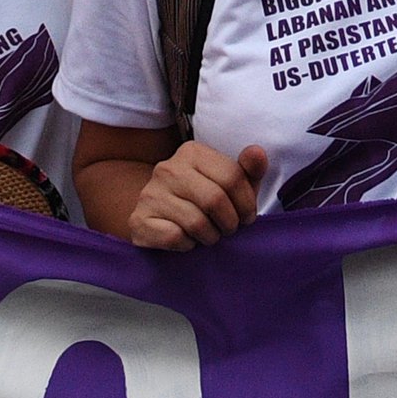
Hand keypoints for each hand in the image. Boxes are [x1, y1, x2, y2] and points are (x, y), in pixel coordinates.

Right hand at [125, 139, 268, 248]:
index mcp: (192, 152)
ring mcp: (149, 193)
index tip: (246, 217)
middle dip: (230, 223)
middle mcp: (167, 168)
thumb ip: (249, 169)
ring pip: (196, 222)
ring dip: (210, 236)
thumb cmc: (203, 202)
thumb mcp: (231, 184)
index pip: (232, 176)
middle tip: (228, 230)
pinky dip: (188, 245)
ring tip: (209, 235)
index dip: (247, 203)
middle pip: (215, 199)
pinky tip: (187, 240)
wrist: (160, 220)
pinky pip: (174, 237)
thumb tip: (257, 152)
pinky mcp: (138, 220)